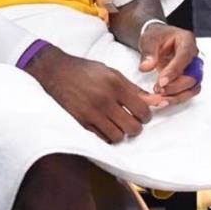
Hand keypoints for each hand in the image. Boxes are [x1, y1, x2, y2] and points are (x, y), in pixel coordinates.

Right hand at [25, 45, 167, 143]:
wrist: (56, 72)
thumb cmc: (85, 70)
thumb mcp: (112, 73)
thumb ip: (133, 88)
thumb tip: (154, 101)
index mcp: (115, 84)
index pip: (142, 109)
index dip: (146, 115)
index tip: (142, 115)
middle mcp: (104, 100)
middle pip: (132, 127)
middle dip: (135, 127)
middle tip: (131, 121)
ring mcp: (91, 113)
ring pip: (118, 136)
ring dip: (121, 133)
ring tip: (117, 125)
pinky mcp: (80, 122)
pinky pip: (101, 138)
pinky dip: (106, 136)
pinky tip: (105, 127)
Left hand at [138, 23, 201, 106]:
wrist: (159, 39)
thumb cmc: (157, 36)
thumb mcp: (149, 39)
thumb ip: (148, 53)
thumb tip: (145, 67)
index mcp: (187, 41)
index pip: (184, 57)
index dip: (174, 71)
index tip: (162, 82)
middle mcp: (194, 56)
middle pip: (192, 76)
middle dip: (175, 87)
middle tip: (158, 90)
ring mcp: (194, 69)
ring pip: (192, 87)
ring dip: (176, 96)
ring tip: (159, 99)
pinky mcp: (189, 79)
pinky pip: (187, 92)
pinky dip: (176, 98)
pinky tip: (163, 100)